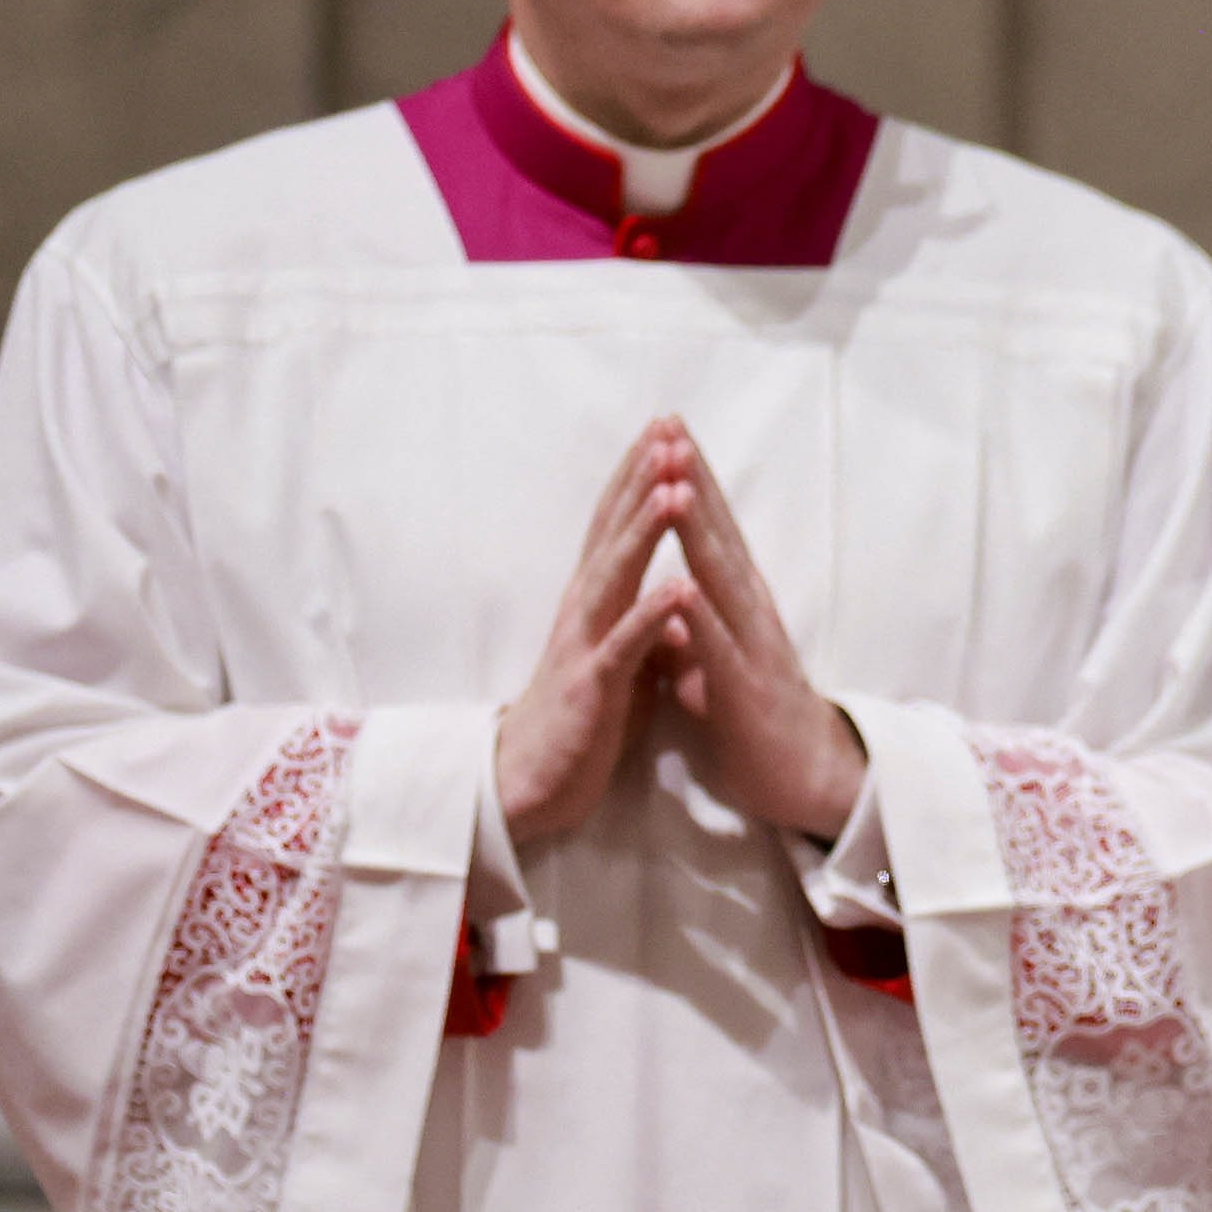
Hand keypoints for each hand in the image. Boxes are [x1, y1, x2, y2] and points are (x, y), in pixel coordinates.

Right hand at [496, 423, 696, 840]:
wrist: (531, 784)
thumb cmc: (583, 715)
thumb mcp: (623, 654)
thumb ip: (647, 616)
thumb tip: (679, 586)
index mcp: (595, 598)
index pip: (616, 523)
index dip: (639, 475)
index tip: (665, 428)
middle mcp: (585, 608)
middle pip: (614, 531)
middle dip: (643, 480)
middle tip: (668, 429)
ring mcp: (586, 643)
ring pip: (616, 574)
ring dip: (646, 530)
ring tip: (676, 487)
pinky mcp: (594, 686)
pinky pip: (626, 645)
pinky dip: (653, 614)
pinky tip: (679, 585)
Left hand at [650, 419, 868, 839]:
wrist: (807, 779)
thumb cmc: (754, 717)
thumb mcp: (713, 660)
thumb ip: (690, 626)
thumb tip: (663, 598)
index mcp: (738, 602)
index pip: (712, 529)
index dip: (689, 479)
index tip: (666, 431)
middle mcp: (751, 611)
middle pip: (719, 535)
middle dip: (693, 482)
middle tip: (672, 429)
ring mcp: (752, 647)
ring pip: (721, 580)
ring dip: (699, 533)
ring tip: (676, 486)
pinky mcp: (747, 690)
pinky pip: (720, 649)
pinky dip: (702, 618)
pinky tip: (683, 587)